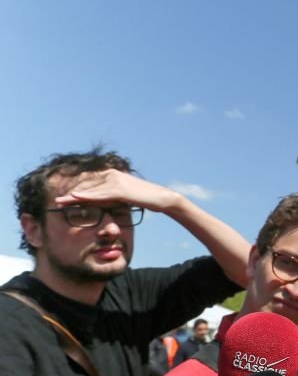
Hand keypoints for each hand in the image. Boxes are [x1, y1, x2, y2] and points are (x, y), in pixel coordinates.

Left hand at [55, 170, 183, 212]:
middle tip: (57, 200)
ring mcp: (115, 181)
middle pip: (86, 183)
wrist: (162, 199)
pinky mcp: (120, 190)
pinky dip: (86, 197)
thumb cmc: (145, 199)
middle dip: (70, 192)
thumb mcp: (124, 197)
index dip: (75, 188)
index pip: (89, 180)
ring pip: (90, 189)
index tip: (63, 196)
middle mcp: (112, 174)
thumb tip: (97, 201)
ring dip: (73, 196)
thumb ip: (110, 196)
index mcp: (112, 173)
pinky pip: (99, 194)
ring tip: (61, 202)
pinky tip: (75, 200)